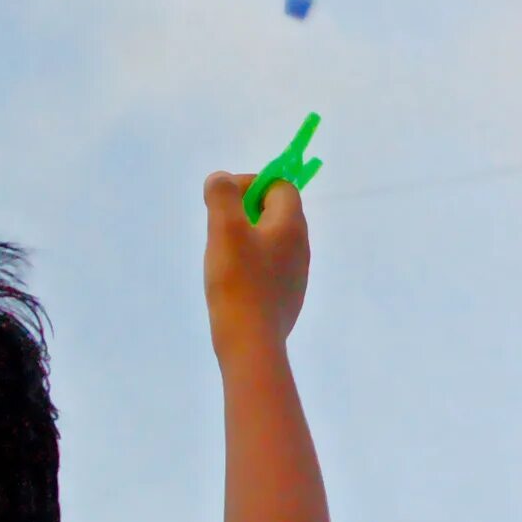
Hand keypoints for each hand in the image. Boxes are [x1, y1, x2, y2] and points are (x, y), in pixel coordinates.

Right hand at [203, 167, 309, 354]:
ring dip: (247, 237)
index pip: (280, 186)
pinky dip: (251, 262)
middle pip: (277, 212)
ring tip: (222, 253)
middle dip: (246, 210)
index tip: (223, 199)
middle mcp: (301, 247)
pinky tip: (232, 279)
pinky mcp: (287, 296)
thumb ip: (223, 196)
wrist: (251, 342)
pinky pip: (270, 266)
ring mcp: (297, 274)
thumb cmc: (238, 282)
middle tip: (219, 226)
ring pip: (272, 241)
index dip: (251, 184)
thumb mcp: (224, 229)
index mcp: (292, 226)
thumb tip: (222, 180)